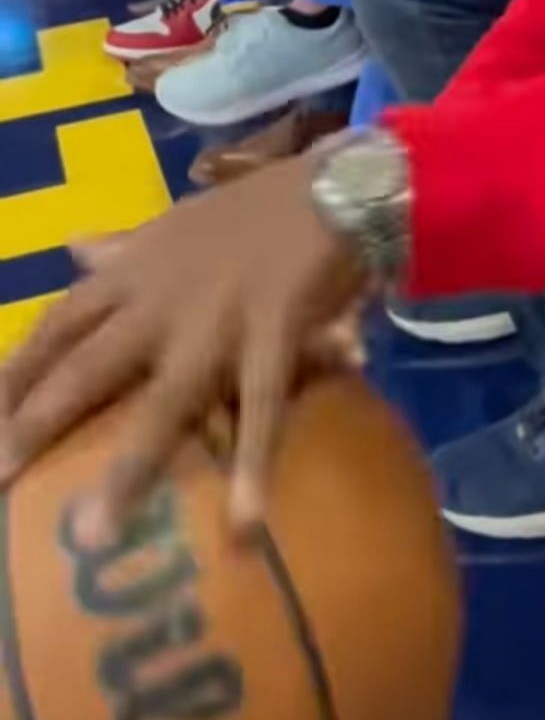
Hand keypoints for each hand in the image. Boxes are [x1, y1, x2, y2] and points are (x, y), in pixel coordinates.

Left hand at [0, 159, 365, 542]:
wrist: (337, 185)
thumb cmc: (257, 209)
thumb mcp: (177, 223)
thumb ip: (123, 246)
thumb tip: (71, 247)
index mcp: (135, 270)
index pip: (57, 323)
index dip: (15, 373)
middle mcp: (161, 299)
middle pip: (86, 368)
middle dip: (36, 426)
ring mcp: (216, 320)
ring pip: (163, 402)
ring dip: (129, 469)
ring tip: (96, 534)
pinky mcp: (274, 334)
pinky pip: (261, 410)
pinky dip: (253, 467)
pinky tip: (245, 525)